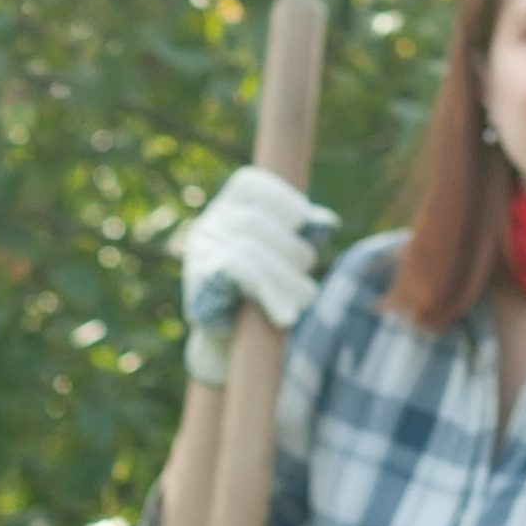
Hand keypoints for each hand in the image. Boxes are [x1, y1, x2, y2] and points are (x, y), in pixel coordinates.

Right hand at [175, 165, 335, 378]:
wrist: (230, 341)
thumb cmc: (263, 289)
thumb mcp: (286, 255)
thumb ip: (304, 235)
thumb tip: (327, 223)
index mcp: (226, 207)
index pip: (250, 184)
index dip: (281, 200)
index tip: (303, 222)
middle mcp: (207, 223)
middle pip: (255, 222)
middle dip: (292, 250)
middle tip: (308, 280)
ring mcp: (199, 252)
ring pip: (249, 250)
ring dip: (285, 279)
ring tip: (305, 302)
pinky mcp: (198, 284)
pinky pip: (238, 277)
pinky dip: (268, 295)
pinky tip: (286, 317)